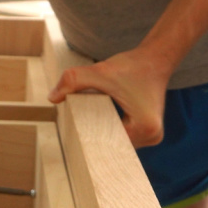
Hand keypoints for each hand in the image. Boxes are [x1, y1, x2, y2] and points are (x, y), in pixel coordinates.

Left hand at [48, 48, 172, 147]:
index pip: (111, 145)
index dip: (90, 141)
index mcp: (145, 127)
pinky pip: (125, 139)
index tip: (74, 142)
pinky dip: (112, 133)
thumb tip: (52, 97)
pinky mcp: (149, 132)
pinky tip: (99, 129)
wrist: (155, 59)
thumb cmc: (131, 66)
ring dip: (105, 137)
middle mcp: (152, 136)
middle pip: (116, 148)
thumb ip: (74, 80)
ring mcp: (152, 136)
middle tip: (76, 137)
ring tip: (87, 133)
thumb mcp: (100, 71)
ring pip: (120, 145)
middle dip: (97, 140)